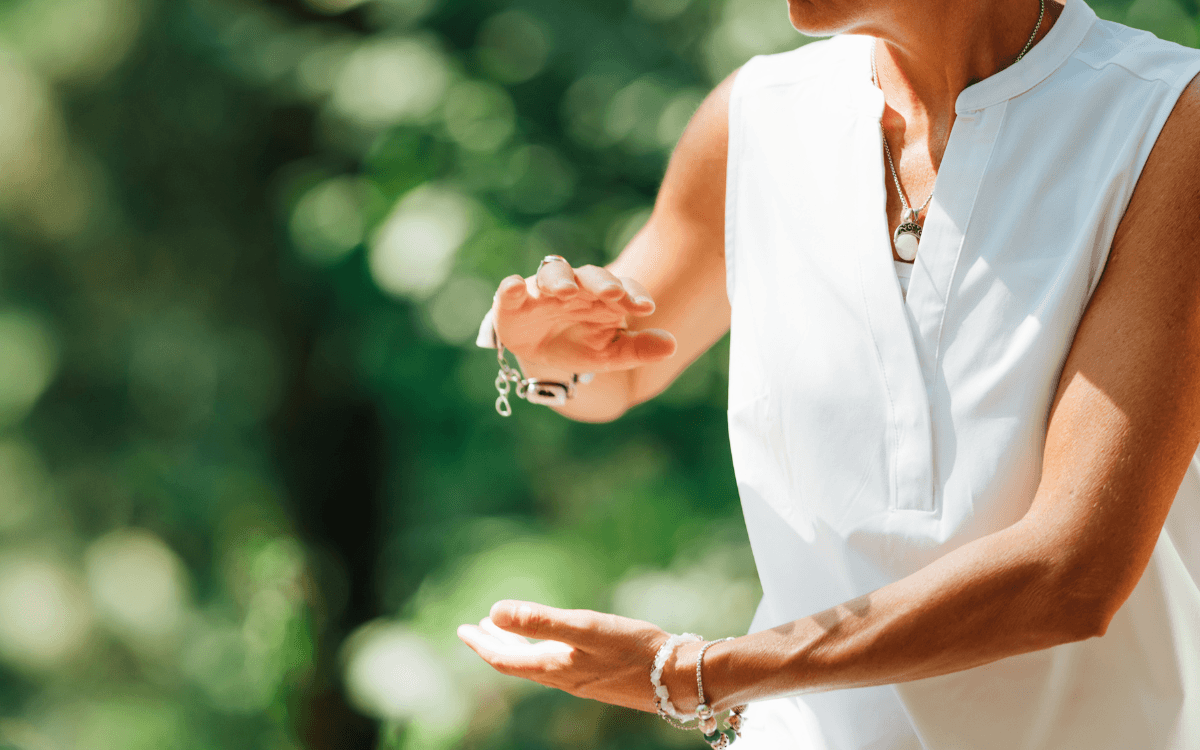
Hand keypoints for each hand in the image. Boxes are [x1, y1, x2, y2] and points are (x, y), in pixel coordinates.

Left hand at [457, 600, 669, 712]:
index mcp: (555, 667)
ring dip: (517, 647)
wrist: (679, 678)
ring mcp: (583, 681)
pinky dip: (541, 651)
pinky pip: (556, 666)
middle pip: (517, 663)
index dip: (481, 645)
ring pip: (537, 665)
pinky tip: (554, 642)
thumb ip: (540, 620)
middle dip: (493, 645)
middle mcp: (564, 679)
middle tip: (474, 629)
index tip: (462, 629)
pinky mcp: (600, 679)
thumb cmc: (634, 650)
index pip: (505, 658)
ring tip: (505, 631)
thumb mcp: (585, 627)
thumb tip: (494, 612)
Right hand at [492, 258, 676, 372]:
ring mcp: (543, 290)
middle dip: (602, 282)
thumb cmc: (579, 345)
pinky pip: (510, 288)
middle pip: (591, 275)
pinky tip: (515, 287)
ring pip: (553, 273)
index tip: (646, 308)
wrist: (539, 354)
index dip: (633, 295)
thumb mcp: (610, 354)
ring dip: (560, 280)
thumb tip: (671, 345)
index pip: (623, 288)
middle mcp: (575, 287)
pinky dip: (511, 287)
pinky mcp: (513, 301)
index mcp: (602, 297)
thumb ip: (639, 349)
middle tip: (613, 294)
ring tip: (566, 292)